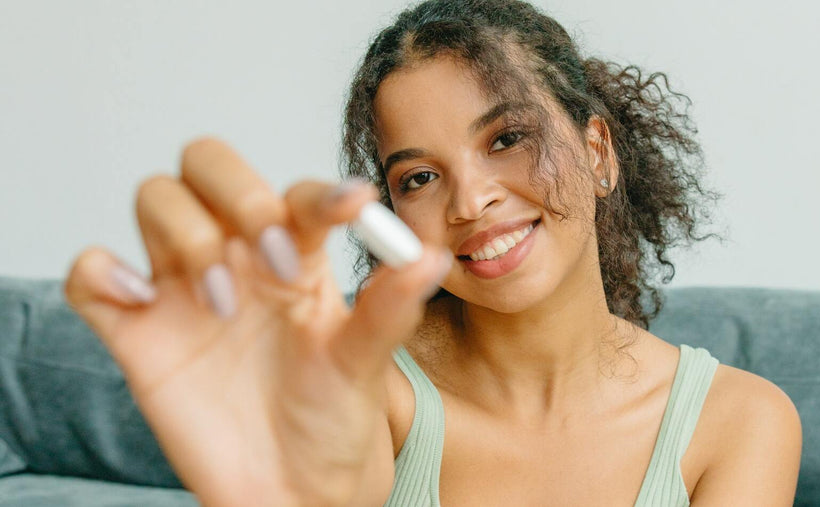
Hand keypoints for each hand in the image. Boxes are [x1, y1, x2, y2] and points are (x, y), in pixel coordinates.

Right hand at [63, 138, 450, 505]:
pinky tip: (141, 302)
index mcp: (298, 255)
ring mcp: (183, 288)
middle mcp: (238, 257)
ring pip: (155, 200)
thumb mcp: (365, 365)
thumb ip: (389, 309)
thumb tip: (429, 256)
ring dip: (184, 233)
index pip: (296, 194)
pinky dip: (101, 273)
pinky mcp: (136, 331)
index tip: (351, 210)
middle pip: (210, 165)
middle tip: (272, 255)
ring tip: (223, 304)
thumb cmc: (332, 419)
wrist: (290, 489)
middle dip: (237, 191)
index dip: (318, 194)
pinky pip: (91, 276)